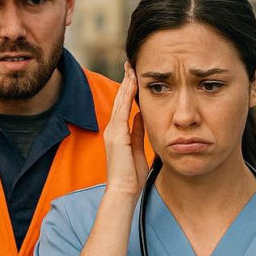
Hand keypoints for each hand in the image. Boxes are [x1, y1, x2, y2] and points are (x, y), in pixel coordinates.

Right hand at [103, 64, 149, 197]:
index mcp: (118, 133)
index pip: (124, 106)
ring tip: (131, 67)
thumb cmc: (131, 175)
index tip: (135, 77)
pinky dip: (127, 94)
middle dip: (126, 82)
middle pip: (120, 99)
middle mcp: (113, 129)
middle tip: (131, 65)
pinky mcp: (116, 134)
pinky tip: (132, 82)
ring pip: (120, 100)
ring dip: (126, 83)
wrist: (123, 190)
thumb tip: (142, 117)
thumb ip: (138, 132)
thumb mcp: (137, 148)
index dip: (129, 91)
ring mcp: (113, 131)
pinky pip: (122, 109)